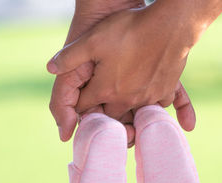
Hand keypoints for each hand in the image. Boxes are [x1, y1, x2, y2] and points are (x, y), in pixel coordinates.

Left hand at [49, 0, 197, 144]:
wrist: (170, 25)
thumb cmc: (130, 30)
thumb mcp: (92, 39)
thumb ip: (69, 56)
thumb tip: (50, 68)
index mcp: (105, 90)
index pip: (85, 107)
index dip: (79, 105)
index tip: (80, 101)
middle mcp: (126, 100)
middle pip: (109, 117)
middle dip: (102, 114)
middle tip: (100, 108)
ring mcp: (147, 98)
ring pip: (132, 115)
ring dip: (126, 113)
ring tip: (124, 108)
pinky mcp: (164, 92)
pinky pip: (155, 107)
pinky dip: (150, 106)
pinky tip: (147, 99)